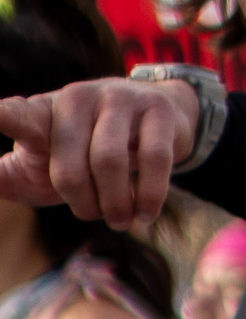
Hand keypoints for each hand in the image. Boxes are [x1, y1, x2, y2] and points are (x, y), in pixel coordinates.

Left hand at [0, 77, 200, 232]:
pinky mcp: (156, 111)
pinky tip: (145, 212)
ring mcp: (117, 100)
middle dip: (83, 206)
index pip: (16, 116)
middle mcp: (76, 99)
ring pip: (110, 163)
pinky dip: (149, 197)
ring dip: (116, 206)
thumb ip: (5, 176)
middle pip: (69, 170)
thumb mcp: (42, 162)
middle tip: (95, 215)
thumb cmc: (85, 150)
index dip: (1, 117)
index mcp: (42, 114)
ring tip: (121, 219)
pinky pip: (153, 161)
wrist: (152, 116)